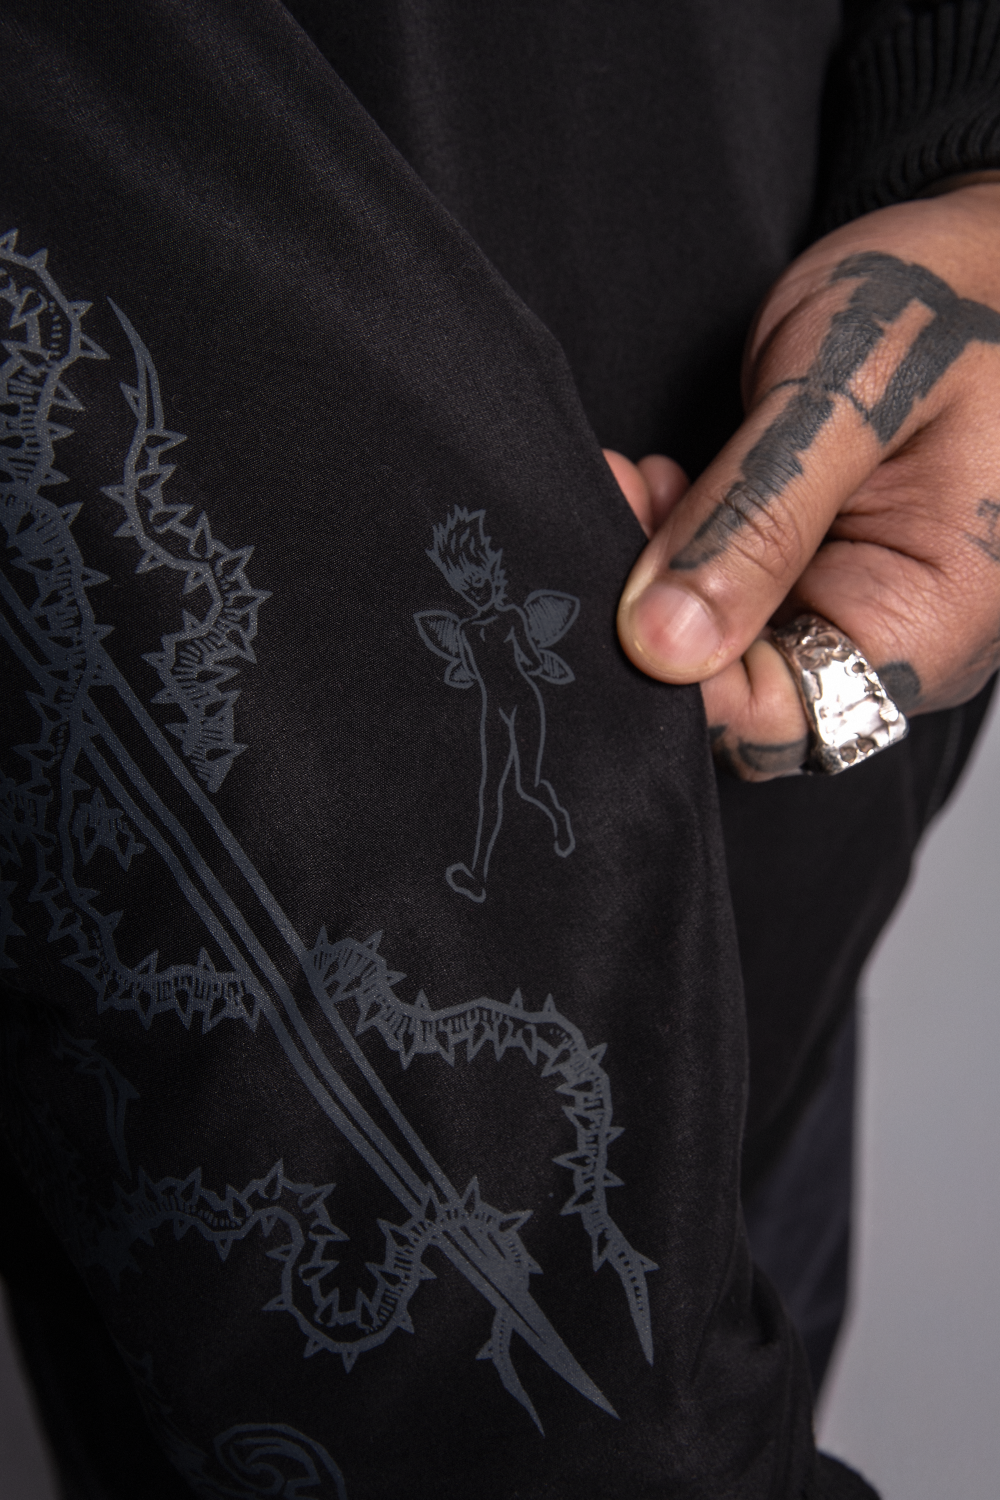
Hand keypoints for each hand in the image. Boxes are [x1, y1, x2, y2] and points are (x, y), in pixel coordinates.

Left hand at [611, 182, 999, 779]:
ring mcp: (857, 609)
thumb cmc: (952, 297)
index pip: (782, 721)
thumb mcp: (849, 393)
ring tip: (641, 481)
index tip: (616, 587)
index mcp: (936, 620)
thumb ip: (757, 522)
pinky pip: (730, 602)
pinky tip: (664, 486)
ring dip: (664, 576)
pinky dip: (682, 551)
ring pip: (725, 650)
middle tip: (618, 507)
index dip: (684, 681)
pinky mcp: (818, 575)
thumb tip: (664, 645)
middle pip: (746, 697)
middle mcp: (898, 638)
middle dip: (661, 621)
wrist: (983, 250)